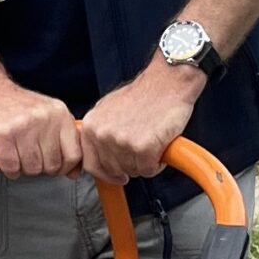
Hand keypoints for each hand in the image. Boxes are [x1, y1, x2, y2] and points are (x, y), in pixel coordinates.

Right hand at [0, 83, 81, 177]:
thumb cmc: (18, 106)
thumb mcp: (48, 115)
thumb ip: (65, 141)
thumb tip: (74, 172)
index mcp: (59, 113)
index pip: (74, 155)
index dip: (65, 167)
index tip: (56, 165)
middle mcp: (43, 119)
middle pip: (52, 165)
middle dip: (41, 167)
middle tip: (31, 155)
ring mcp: (22, 127)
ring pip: (33, 169)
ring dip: (24, 167)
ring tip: (18, 152)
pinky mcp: (2, 137)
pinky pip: (12, 168)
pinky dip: (9, 169)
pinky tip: (7, 157)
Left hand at [79, 64, 199, 182]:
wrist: (168, 82)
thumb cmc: (144, 94)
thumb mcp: (109, 109)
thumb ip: (101, 132)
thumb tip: (100, 153)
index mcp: (92, 126)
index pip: (90, 164)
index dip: (105, 173)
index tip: (115, 175)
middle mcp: (103, 135)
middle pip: (113, 170)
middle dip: (129, 165)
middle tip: (141, 151)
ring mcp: (122, 142)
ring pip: (133, 171)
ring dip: (144, 163)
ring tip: (151, 142)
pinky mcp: (143, 148)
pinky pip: (149, 169)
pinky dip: (157, 163)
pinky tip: (159, 146)